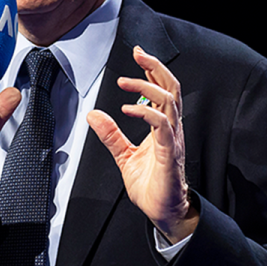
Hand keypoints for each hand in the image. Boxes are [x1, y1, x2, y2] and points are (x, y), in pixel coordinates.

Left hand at [87, 46, 198, 243]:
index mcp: (164, 127)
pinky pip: (162, 127)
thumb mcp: (124, 156)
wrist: (164, 211)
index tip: (139, 54)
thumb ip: (111, 135)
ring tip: (125, 82)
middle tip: (138, 55)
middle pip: (171, 89)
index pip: (163, 90)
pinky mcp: (169, 154)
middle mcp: (172, 129)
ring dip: (147, 87)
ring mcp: (173, 140)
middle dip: (156, 68)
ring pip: (169, 102)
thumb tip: (93, 115)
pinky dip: (146, 114)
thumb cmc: (152, 185)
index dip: (153, 70)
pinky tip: (127, 110)